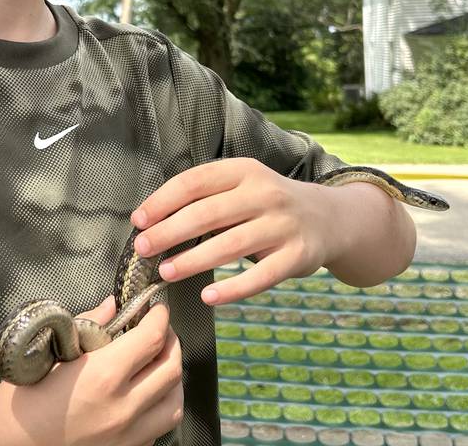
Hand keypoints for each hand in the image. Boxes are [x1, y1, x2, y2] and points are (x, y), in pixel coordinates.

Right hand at [0, 296, 183, 445]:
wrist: (7, 444)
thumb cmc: (24, 395)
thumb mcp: (52, 351)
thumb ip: (89, 325)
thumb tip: (113, 306)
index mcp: (104, 376)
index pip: (151, 338)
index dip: (160, 316)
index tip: (156, 306)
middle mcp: (124, 408)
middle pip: (171, 368)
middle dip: (171, 341)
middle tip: (160, 328)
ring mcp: (128, 436)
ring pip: (174, 403)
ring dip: (172, 377)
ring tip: (159, 361)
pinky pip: (160, 428)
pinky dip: (162, 405)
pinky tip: (147, 393)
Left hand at [130, 158, 336, 305]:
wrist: (328, 219)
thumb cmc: (266, 204)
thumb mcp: (241, 186)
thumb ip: (206, 198)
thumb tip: (153, 221)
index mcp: (243, 171)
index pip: (194, 182)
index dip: (163, 201)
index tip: (139, 220)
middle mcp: (264, 193)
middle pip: (208, 213)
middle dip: (170, 231)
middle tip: (143, 249)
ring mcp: (282, 225)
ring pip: (230, 244)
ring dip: (193, 261)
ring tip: (166, 273)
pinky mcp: (297, 256)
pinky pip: (261, 276)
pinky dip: (233, 288)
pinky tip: (208, 297)